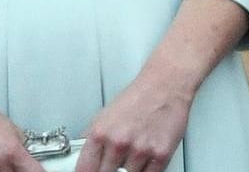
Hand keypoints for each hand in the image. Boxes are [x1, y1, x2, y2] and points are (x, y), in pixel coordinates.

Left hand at [74, 70, 195, 171]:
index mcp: (100, 133)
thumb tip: (82, 158)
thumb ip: (92, 140)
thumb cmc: (138, 98)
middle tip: (114, 163)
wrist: (166, 85)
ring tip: (133, 155)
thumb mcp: (104, 116)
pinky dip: (146, 171)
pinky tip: (145, 159)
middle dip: (109, 170)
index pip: (85, 170)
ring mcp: (140, 150)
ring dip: (129, 170)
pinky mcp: (160, 154)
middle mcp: (118, 142)